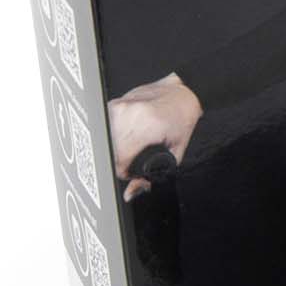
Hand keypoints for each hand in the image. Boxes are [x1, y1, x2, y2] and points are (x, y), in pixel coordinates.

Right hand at [108, 74, 201, 198]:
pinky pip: (105, 127)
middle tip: (132, 159)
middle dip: (118, 162)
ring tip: (130, 146)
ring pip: (104, 140)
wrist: (182, 93)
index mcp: (146, 126)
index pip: (118, 160)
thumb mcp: (174, 153)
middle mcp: (128, 114)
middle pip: (109, 151)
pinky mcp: (113, 103)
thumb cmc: (181, 120)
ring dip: (113, 149)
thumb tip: (130, 193)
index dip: (123, 173)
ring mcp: (118, 107)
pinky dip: (112, 136)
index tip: (130, 172)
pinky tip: (124, 135)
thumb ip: (151, 177)